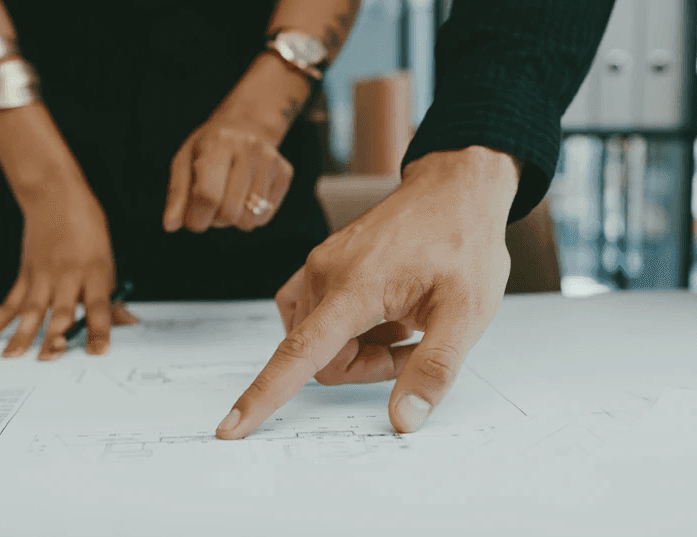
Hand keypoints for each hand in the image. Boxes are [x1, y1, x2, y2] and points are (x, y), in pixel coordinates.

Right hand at [0, 105, 126, 359]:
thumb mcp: (108, 257)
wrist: (55, 194)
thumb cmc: (87, 224)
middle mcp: (69, 274)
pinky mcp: (26, 271)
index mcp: (96, 271)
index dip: (100, 330)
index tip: (99, 351)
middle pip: (62, 311)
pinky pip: (12, 298)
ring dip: (21, 335)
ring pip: (33, 309)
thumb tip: (127, 321)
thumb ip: (112, 293)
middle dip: (55, 337)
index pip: (99, 306)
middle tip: (49, 358)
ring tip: (13, 356)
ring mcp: (44, 273)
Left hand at [163, 123, 293, 232]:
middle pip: (230, 212)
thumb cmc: (208, 150)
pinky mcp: (285, 173)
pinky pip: (265, 216)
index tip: (193, 222)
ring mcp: (270, 161)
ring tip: (228, 199)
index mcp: (218, 143)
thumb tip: (170, 226)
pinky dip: (251, 215)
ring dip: (233, 219)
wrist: (245, 126)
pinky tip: (246, 196)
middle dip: (216, 220)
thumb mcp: (184, 163)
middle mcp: (249, 149)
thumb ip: (177, 195)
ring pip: (249, 219)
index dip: (197, 218)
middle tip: (211, 207)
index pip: (208, 195)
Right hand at [216, 147, 521, 438]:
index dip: (263, 397)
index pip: (297, 354)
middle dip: (367, 365)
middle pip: (320, 358)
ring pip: (319, 340)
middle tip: (414, 340)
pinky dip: (345, 327)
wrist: (455, 188)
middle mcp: (324, 273)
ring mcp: (320, 265)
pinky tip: (379, 311)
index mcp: (353, 286)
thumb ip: (433, 367)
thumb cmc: (463, 242)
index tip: (230, 428)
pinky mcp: (322, 262)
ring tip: (402, 318)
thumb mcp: (467, 312)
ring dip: (359, 346)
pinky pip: (313, 314)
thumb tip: (403, 419)